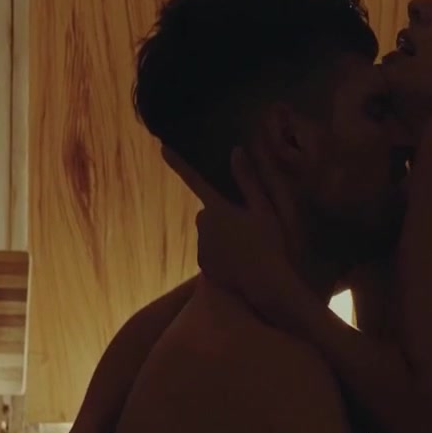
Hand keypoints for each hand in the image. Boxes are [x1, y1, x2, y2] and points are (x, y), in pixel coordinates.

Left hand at [162, 144, 302, 327]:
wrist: (266, 284)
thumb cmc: (269, 243)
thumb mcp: (265, 209)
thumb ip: (248, 181)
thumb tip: (236, 151)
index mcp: (217, 207)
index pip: (194, 179)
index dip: (178, 163)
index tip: (162, 148)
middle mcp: (203, 224)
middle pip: (209, 210)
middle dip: (222, 214)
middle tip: (247, 225)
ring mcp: (201, 245)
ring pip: (209, 232)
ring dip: (222, 234)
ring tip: (246, 246)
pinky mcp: (203, 264)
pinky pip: (209, 251)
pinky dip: (220, 252)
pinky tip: (238, 260)